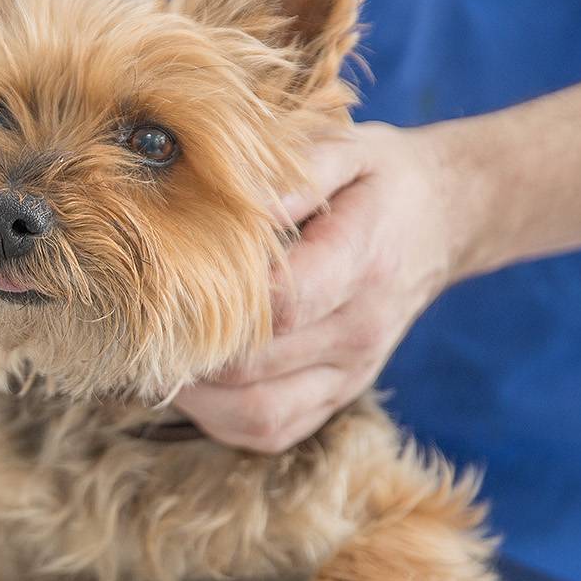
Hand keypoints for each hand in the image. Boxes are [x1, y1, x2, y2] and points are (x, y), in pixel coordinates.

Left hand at [174, 123, 467, 453]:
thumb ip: (293, 175)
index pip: (283, 305)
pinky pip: (272, 432)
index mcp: (361, 262)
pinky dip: (221, 419)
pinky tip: (196, 382)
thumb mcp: (347, 148)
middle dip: (188, 352)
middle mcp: (358, 329)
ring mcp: (351, 372)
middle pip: (254, 369)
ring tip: (160, 356)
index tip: (170, 278)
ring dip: (197, 398)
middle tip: (137, 322)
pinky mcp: (340, 396)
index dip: (217, 303)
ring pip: (259, 416)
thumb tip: (234, 201)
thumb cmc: (377, 180)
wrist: (442, 220)